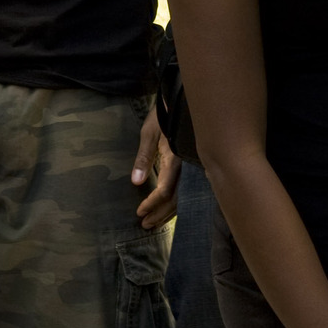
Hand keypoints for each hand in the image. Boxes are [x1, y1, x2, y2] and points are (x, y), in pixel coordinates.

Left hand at [132, 106, 180, 229]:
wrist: (181, 103)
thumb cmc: (162, 117)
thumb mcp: (148, 133)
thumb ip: (143, 158)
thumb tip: (135, 182)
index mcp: (176, 160)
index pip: (165, 191)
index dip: (152, 204)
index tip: (139, 212)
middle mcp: (187, 168)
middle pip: (175, 200)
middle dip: (159, 214)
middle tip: (145, 224)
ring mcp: (191, 169)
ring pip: (182, 198)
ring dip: (167, 212)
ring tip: (153, 222)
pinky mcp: (191, 168)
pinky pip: (186, 191)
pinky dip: (175, 203)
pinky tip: (167, 209)